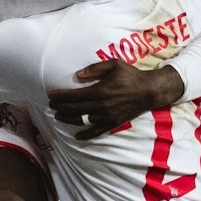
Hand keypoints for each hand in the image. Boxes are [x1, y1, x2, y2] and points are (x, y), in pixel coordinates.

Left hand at [48, 59, 182, 138]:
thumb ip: (94, 69)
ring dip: (69, 119)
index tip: (50, 95)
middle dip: (61, 107)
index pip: (75, 95)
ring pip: (83, 120)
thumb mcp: (114, 65)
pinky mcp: (113, 123)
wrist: (149, 91)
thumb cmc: (131, 75)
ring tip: (59, 116)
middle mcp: (102, 105)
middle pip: (76, 108)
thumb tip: (78, 76)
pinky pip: (97, 131)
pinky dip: (86, 134)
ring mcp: (108, 116)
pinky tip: (77, 135)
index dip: (60, 96)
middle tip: (51, 105)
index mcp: (101, 90)